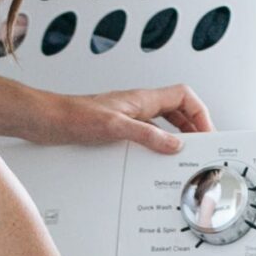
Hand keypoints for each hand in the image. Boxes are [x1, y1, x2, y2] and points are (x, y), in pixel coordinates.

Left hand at [14, 83, 213, 155]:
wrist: (48, 120)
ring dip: (177, 135)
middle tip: (201, 145)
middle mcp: (137, 106)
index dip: (200, 113)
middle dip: (193, 126)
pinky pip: (147, 134)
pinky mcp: (117, 129)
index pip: (184, 97)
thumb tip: (174, 144)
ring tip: (184, 153)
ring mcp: (128, 117)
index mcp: (142, 99)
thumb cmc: (73, 116)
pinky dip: (157, 144)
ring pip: (163, 122)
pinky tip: (154, 158)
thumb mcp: (116, 127)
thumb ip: (148, 135)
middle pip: (178, 110)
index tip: (207, 132)